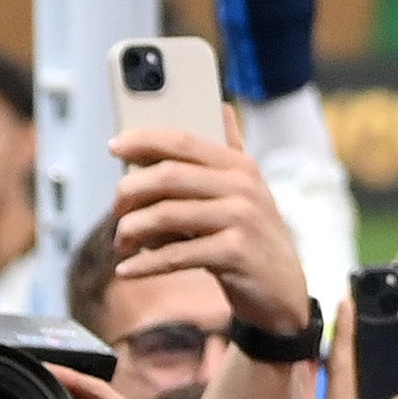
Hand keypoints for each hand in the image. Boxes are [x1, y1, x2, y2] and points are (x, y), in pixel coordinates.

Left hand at [109, 124, 311, 338]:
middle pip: (168, 176)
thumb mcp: (247, 192)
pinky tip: (127, 270)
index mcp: (240, 166)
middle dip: (130, 192)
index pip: (184, 141)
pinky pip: (176, 255)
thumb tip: (222, 108)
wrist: (283, 291)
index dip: (144, 140)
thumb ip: (230, 153)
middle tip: (115, 211)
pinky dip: (145, 264)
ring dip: (132, 231)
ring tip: (120, 242)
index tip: (114, 147)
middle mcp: (243, 187)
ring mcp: (241, 219)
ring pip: (166, 215)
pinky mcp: (235, 252)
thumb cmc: (253, 238)